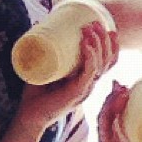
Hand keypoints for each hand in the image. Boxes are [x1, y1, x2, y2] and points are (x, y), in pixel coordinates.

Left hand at [16, 21, 118, 135]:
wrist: (29, 117)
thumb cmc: (36, 93)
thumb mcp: (47, 67)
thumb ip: (48, 51)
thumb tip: (40, 25)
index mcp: (87, 78)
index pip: (108, 61)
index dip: (112, 44)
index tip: (106, 27)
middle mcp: (90, 83)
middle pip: (108, 60)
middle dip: (104, 39)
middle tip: (94, 24)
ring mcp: (86, 89)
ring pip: (102, 64)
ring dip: (98, 45)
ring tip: (89, 30)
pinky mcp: (77, 93)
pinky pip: (90, 73)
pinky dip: (90, 57)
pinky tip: (86, 45)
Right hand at [97, 82, 141, 141]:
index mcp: (131, 141)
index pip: (123, 114)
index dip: (125, 96)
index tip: (136, 82)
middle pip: (111, 114)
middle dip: (116, 95)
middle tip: (128, 83)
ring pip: (105, 120)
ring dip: (111, 103)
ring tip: (122, 89)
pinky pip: (104, 135)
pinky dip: (107, 118)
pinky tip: (115, 107)